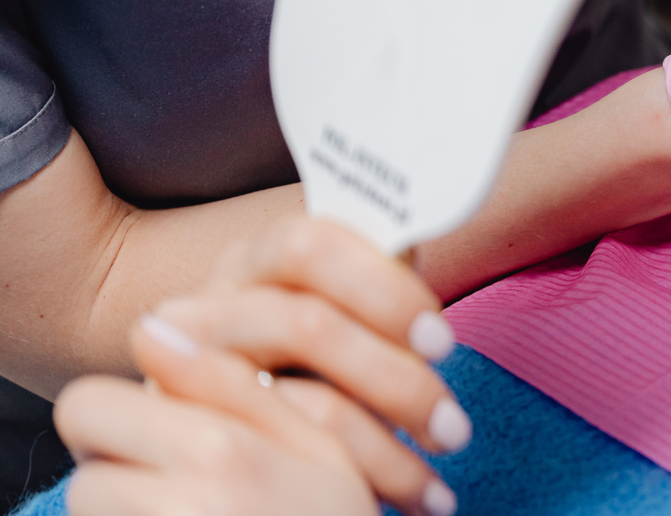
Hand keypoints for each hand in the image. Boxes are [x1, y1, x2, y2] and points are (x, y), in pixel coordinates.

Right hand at [58, 217, 467, 515]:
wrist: (234, 412)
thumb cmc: (326, 345)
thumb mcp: (351, 301)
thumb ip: (385, 271)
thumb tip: (443, 210)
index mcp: (263, 254)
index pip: (311, 243)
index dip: (382, 288)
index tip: (442, 342)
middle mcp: (216, 302)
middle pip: (303, 324)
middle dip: (392, 378)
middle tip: (453, 426)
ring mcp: (189, 370)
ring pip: (289, 403)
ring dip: (380, 449)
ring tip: (437, 482)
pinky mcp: (191, 431)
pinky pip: (272, 459)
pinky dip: (353, 481)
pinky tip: (406, 499)